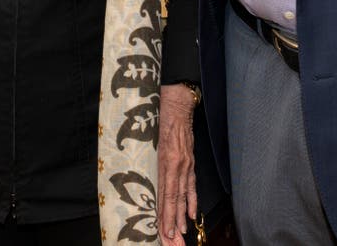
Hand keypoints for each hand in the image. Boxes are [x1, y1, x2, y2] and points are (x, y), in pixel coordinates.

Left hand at [157, 83, 197, 243]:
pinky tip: (192, 213)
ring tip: (181, 232)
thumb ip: (148, 161)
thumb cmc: (159, 119)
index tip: (161, 229)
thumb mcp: (149, 141)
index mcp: (165, 161)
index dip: (162, 213)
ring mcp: (185, 164)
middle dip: (171, 220)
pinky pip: (191, 184)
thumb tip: (145, 181)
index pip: (163, 194)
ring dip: (181, 215)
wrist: (177, 104)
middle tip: (170, 238)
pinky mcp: (190, 162)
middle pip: (174, 198)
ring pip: (183, 195)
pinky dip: (192, 200)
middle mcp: (176, 165)